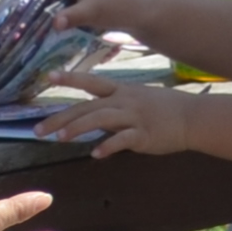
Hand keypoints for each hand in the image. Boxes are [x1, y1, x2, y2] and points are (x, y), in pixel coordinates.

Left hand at [38, 68, 194, 159]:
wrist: (192, 117)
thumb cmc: (165, 108)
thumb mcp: (138, 98)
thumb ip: (115, 106)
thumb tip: (93, 116)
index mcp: (121, 90)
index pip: (91, 81)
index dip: (71, 78)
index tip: (49, 76)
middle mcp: (124, 100)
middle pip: (88, 106)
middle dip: (61, 117)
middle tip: (39, 129)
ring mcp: (134, 116)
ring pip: (101, 118)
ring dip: (78, 128)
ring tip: (60, 138)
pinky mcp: (144, 134)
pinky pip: (123, 139)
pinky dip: (108, 146)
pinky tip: (95, 154)